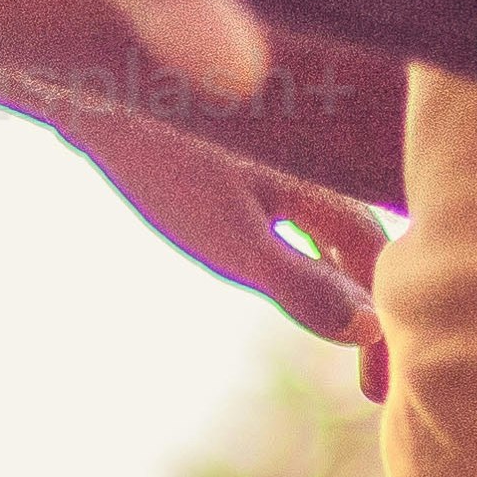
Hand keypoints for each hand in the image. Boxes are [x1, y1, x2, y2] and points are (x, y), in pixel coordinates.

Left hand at [54, 98, 386, 370]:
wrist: (95, 85)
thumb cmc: (164, 163)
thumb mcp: (231, 238)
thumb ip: (300, 282)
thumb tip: (368, 330)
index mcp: (323, 183)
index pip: (374, 259)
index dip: (381, 324)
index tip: (379, 391)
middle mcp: (313, 162)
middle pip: (359, 242)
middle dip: (368, 306)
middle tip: (369, 380)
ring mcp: (280, 153)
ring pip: (327, 223)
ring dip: (339, 277)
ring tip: (341, 326)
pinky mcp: (242, 150)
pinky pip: (295, 207)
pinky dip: (305, 244)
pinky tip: (286, 258)